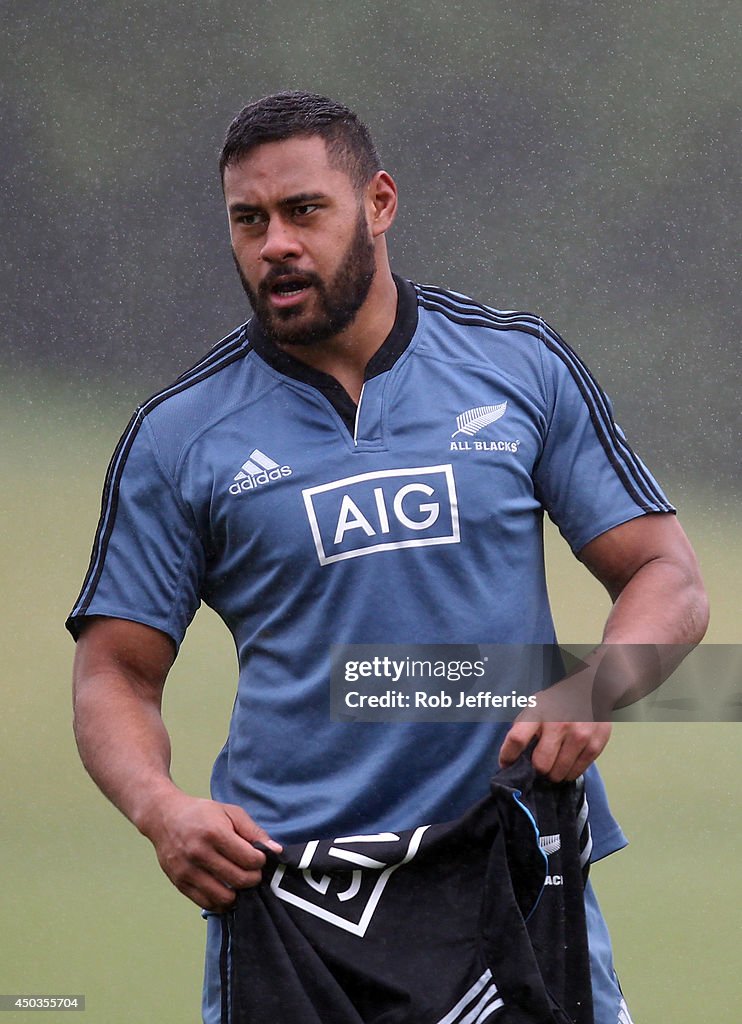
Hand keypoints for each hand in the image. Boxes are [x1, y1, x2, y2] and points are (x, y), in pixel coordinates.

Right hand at [139, 789, 281, 910]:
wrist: (165, 817)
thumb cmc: (202, 813)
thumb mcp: (230, 813)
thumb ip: (254, 831)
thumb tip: (276, 850)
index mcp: (214, 833)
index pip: (248, 859)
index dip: (260, 862)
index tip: (259, 858)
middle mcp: (199, 853)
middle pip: (239, 880)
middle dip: (253, 878)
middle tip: (253, 872)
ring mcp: (187, 871)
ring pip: (224, 897)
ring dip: (238, 894)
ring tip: (240, 882)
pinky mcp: (180, 883)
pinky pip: (206, 903)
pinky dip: (221, 902)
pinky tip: (226, 891)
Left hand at [498, 673, 611, 780]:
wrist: (592, 690)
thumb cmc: (558, 702)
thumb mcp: (536, 705)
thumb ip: (523, 728)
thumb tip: (510, 758)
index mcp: (538, 712)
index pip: (517, 739)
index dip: (508, 756)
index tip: (506, 764)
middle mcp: (558, 724)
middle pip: (540, 764)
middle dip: (536, 769)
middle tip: (538, 765)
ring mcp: (579, 736)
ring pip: (558, 774)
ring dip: (553, 774)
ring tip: (554, 763)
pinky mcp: (594, 746)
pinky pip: (575, 773)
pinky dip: (568, 773)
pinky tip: (567, 762)